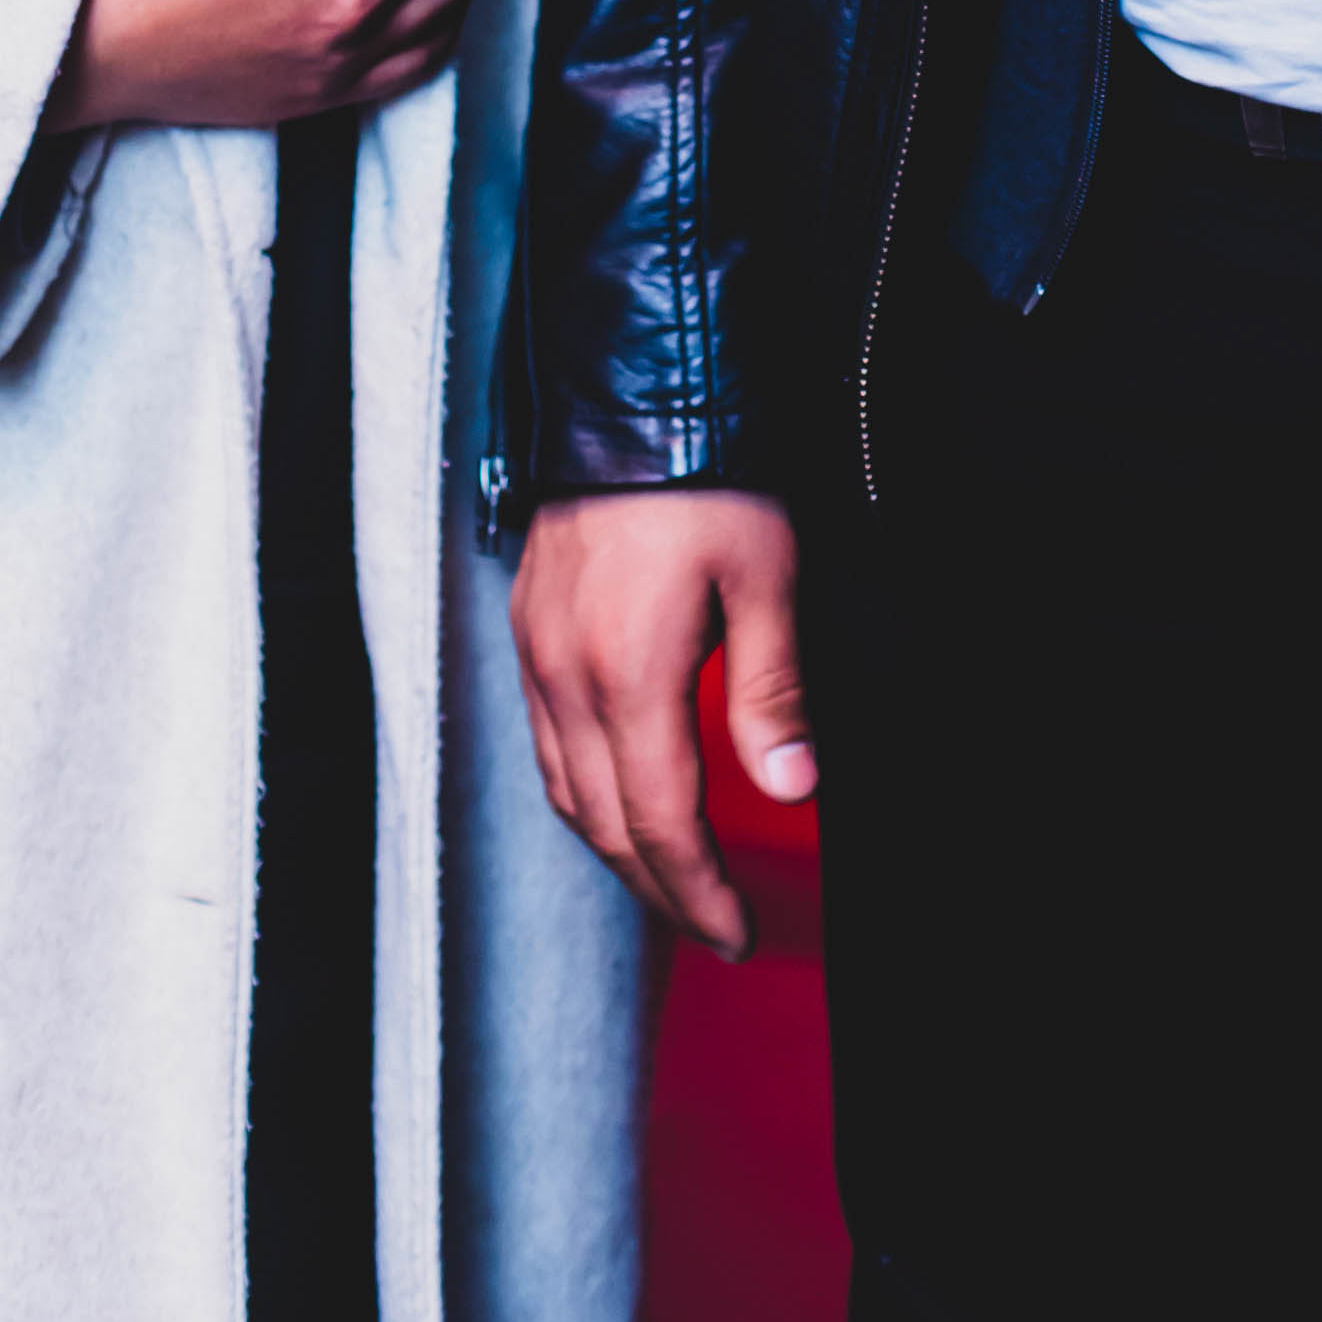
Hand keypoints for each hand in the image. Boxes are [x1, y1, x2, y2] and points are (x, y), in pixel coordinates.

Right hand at [510, 488, 811, 956]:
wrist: (632, 388)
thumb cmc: (707, 472)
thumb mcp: (766, 576)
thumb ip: (774, 690)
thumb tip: (793, 787)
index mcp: (627, 674)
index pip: (659, 824)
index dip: (699, 893)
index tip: (736, 933)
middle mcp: (567, 676)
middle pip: (605, 825)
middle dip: (662, 891)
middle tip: (714, 926)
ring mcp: (537, 653)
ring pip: (565, 792)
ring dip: (616, 850)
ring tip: (672, 880)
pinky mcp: (528, 627)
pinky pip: (546, 743)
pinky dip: (583, 794)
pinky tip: (617, 798)